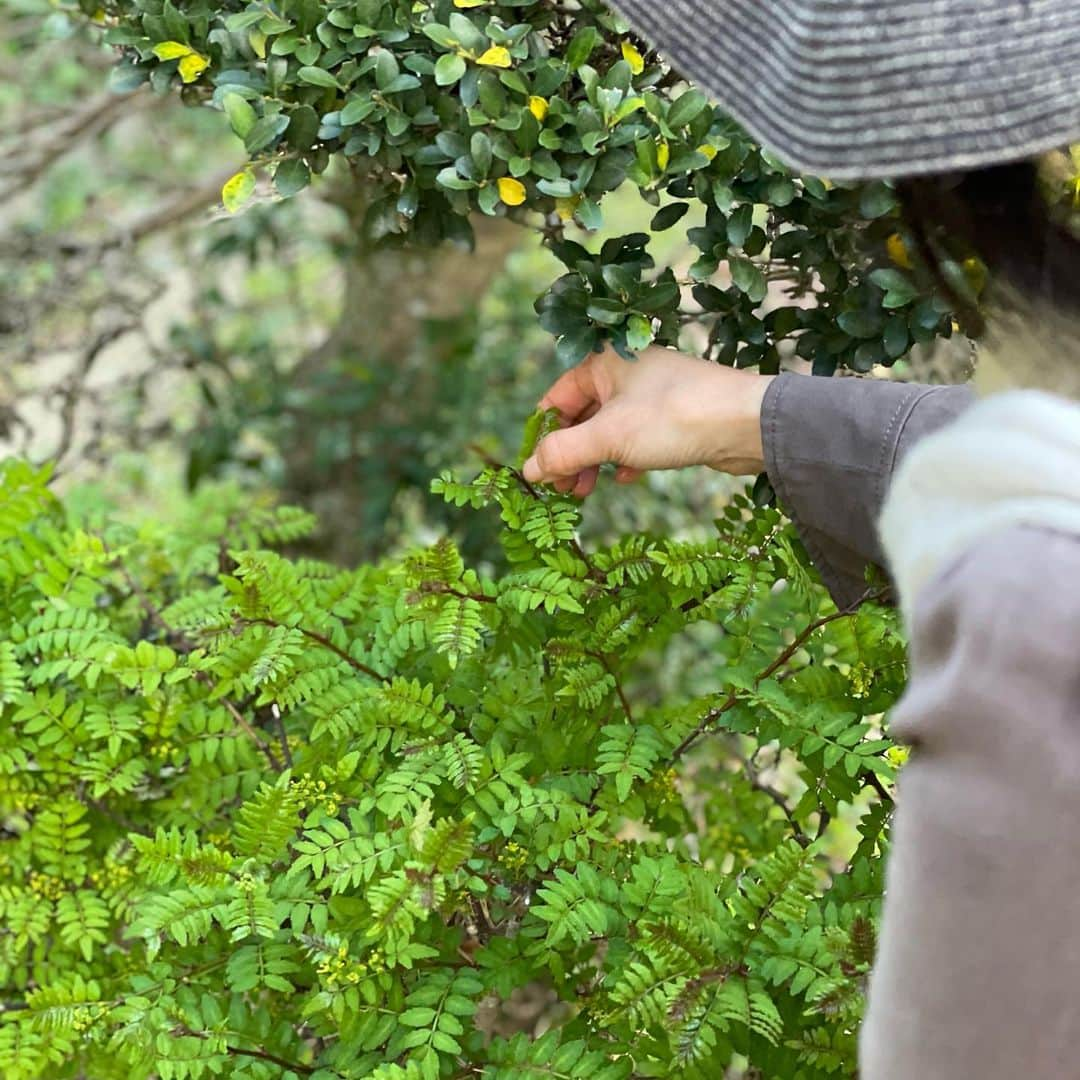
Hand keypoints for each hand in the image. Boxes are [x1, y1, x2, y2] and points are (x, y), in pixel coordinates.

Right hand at [522, 344, 773, 496]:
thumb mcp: (608, 437)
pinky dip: (625, 459)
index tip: (535, 469)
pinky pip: (637, 439)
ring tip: (586, 491)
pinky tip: (626, 478)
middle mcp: (626, 373)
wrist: (746, 424)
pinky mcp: (674, 418)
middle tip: (561, 489)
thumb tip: (529, 471)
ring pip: (609, 431)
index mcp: (605, 362)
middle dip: (568, 454)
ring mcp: (652, 395)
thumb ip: (563, 452)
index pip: (557, 397)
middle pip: (581, 416)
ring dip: (594, 461)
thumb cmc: (673, 417)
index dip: (543, 434)